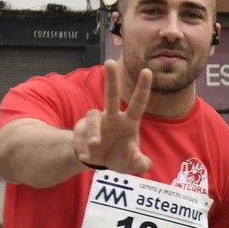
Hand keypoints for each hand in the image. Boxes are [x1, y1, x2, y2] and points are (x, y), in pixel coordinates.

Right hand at [72, 59, 152, 173]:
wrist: (97, 162)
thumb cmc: (118, 156)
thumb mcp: (131, 164)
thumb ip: (139, 163)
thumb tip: (146, 165)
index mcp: (128, 122)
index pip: (138, 103)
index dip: (143, 88)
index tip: (148, 71)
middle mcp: (111, 117)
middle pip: (110, 95)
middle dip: (111, 78)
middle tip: (110, 61)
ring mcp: (95, 122)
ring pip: (92, 119)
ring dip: (93, 131)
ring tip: (95, 144)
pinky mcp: (80, 130)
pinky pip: (80, 136)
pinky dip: (83, 147)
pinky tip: (86, 156)